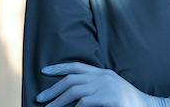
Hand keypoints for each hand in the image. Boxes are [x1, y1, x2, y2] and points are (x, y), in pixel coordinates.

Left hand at [37, 62, 169, 106]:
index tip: (44, 71)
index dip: (59, 67)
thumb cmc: (129, 103)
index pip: (76, 66)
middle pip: (71, 79)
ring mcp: (107, 86)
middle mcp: (104, 77)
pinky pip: (83, 103)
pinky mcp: (109, 98)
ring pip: (74, 91)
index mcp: (103, 73)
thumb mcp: (111, 91)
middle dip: (53, 89)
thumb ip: (94, 89)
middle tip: (40, 98)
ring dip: (58, 102)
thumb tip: (73, 96)